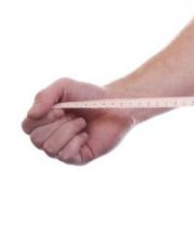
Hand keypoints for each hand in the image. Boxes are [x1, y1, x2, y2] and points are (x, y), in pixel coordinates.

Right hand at [21, 78, 135, 164]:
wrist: (116, 104)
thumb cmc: (90, 95)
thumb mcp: (64, 86)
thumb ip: (44, 96)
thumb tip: (31, 115)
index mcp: (43, 122)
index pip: (27, 127)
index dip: (43, 118)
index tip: (61, 108)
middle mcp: (50, 138)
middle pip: (37, 139)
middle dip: (59, 123)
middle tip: (75, 115)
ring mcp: (62, 149)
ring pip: (50, 148)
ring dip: (69, 131)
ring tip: (82, 123)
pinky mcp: (77, 158)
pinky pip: (65, 156)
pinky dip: (77, 141)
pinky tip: (86, 135)